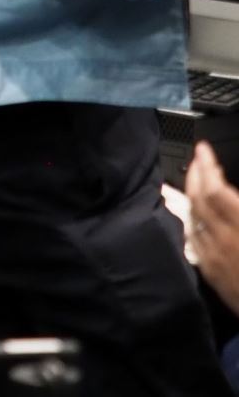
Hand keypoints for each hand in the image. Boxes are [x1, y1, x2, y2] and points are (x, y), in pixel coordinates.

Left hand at [188, 143, 238, 313]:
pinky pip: (193, 237)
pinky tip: (194, 210)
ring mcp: (213, 256)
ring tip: (195, 177)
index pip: (216, 190)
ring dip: (191, 193)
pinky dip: (192, 217)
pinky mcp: (209, 270)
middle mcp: (224, 240)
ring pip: (192, 216)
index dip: (208, 167)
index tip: (204, 149)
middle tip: (198, 157)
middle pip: (199, 199)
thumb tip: (229, 195)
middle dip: (196, 174)